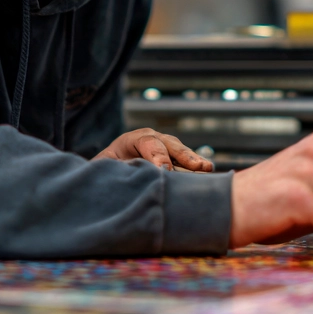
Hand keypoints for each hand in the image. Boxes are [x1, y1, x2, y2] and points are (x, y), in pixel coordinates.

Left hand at [93, 129, 213, 171]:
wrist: (109, 172)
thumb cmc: (105, 169)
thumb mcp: (104, 167)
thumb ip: (114, 168)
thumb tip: (127, 174)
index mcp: (133, 139)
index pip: (148, 142)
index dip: (157, 155)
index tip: (164, 171)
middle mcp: (152, 139)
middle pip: (169, 144)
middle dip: (183, 156)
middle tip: (196, 168)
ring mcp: (165, 148)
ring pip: (181, 152)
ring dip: (194, 161)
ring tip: (207, 169)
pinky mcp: (173, 160)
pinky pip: (186, 163)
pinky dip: (196, 168)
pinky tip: (209, 174)